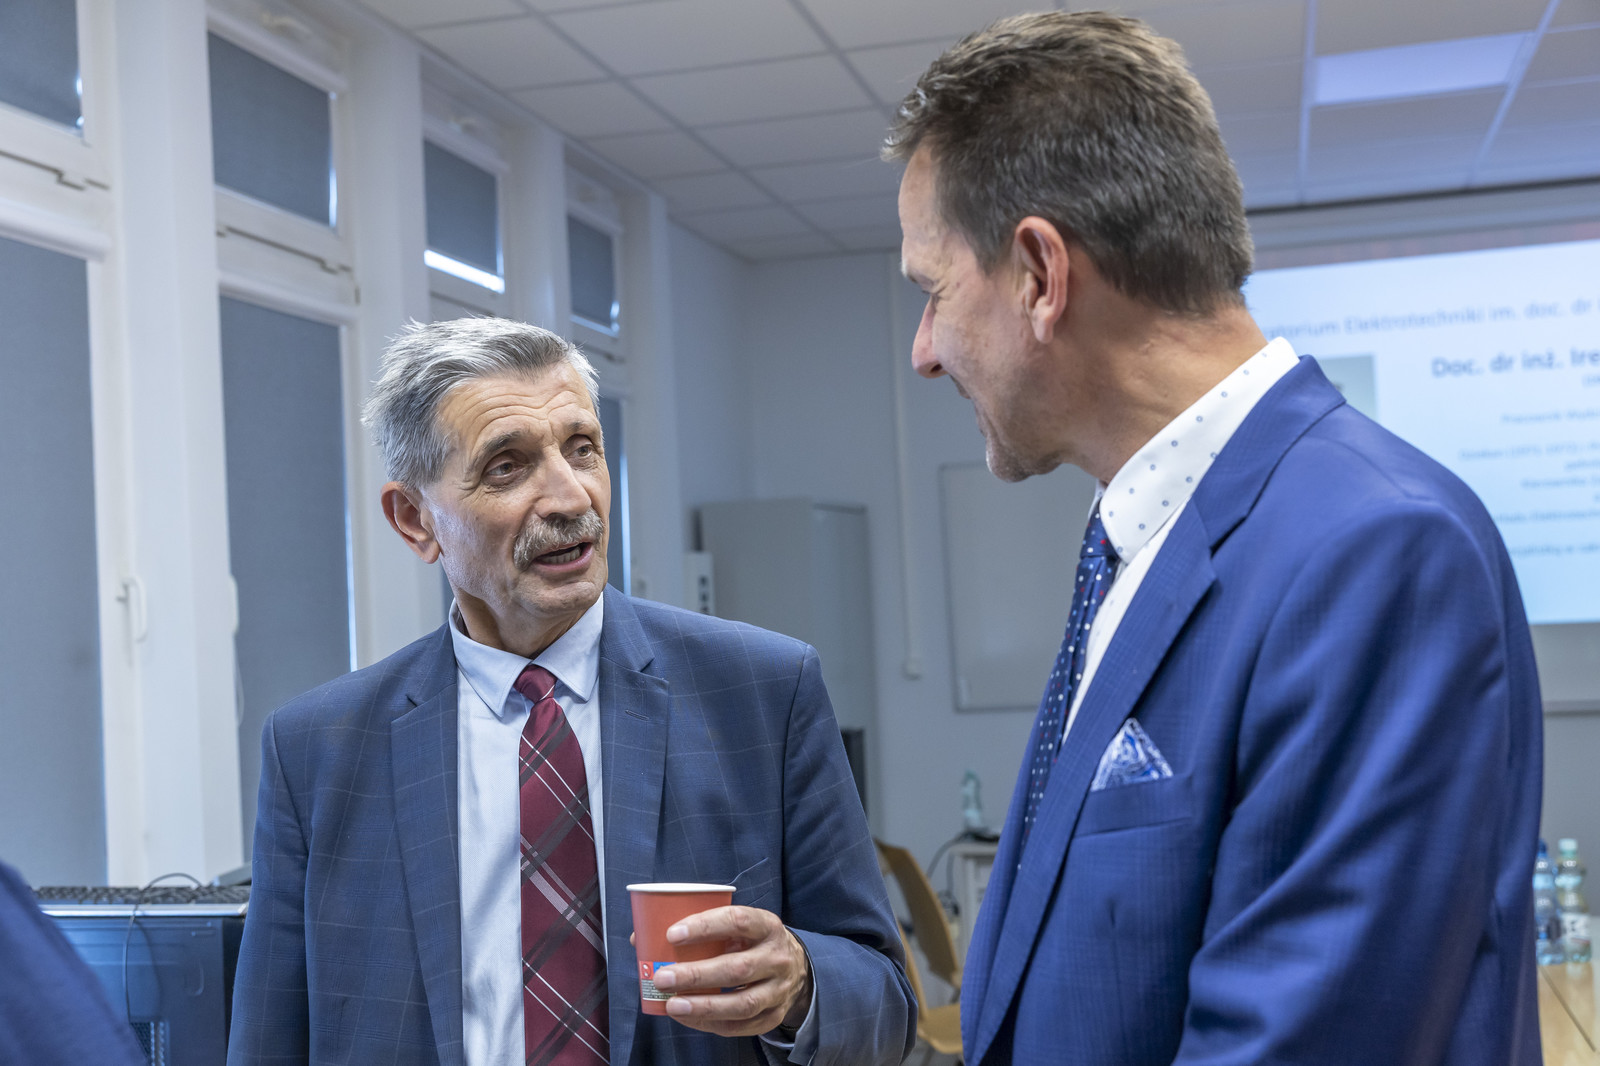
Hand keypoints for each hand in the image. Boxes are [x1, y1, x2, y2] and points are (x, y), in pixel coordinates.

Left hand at [646, 905, 812, 1037]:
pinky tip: (687, 1017)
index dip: (704, 927)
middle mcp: (778, 957)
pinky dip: (710, 1024)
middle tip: (663, 977)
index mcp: (767, 926)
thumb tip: (639, 939)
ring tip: (672, 1005)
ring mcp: (779, 990)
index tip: (671, 934)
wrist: (795, 968)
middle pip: (738, 968)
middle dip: (696, 975)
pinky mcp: (773, 1016)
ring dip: (704, 1006)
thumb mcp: (736, 927)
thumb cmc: (751, 942)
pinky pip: (741, 1026)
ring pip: (742, 1003)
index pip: (738, 921)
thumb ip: (697, 930)